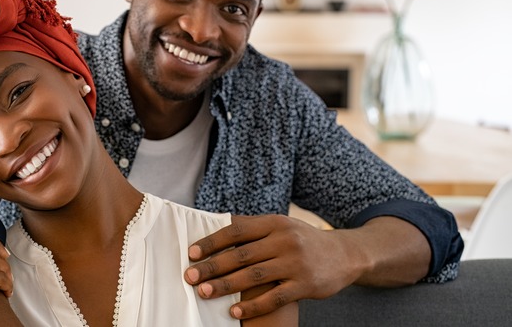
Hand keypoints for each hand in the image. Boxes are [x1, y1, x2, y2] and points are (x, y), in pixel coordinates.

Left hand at [184, 214, 359, 319]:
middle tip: (190, 276)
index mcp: (275, 223)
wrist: (345, 254)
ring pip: (254, 277)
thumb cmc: (303, 240)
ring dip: (226, 286)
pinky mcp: (305, 285)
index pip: (236, 231)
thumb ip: (254, 228)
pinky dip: (253, 306)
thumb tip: (216, 225)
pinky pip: (274, 298)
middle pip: (241, 255)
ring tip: (205, 292)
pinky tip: (235, 313)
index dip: (212, 242)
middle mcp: (285, 240)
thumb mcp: (282, 225)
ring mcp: (295, 263)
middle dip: (213, 267)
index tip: (192, 253)